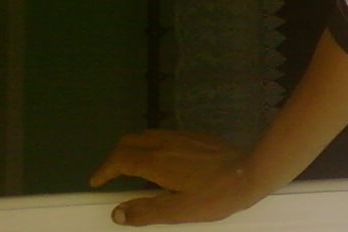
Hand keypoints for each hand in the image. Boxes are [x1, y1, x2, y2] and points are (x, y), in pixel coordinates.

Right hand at [90, 130, 259, 225]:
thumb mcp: (179, 211)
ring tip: (132, 169)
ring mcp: (182, 136)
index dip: (104, 170)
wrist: (251, 171)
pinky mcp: (196, 136)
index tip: (96, 181)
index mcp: (157, 161)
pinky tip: (161, 161)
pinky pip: (164, 135)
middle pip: (130, 141)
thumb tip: (117, 213)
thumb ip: (146, 211)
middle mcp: (166, 143)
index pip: (120, 159)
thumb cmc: (215, 195)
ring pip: (147, 135)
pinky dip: (151, 145)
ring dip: (133, 149)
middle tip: (111, 175)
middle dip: (115, 156)